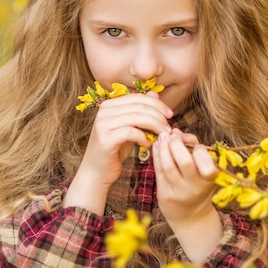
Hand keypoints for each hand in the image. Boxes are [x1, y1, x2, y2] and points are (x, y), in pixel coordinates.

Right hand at [63, 92, 172, 212]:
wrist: (97, 172)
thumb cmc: (115, 150)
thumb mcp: (130, 128)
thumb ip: (140, 112)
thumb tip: (155, 94)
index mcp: (109, 105)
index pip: (138, 97)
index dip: (157, 104)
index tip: (170, 115)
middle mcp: (104, 111)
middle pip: (139, 106)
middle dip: (158, 115)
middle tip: (169, 127)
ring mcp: (103, 124)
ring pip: (137, 117)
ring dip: (154, 126)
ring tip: (163, 135)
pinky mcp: (105, 139)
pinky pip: (130, 132)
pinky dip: (143, 137)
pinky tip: (147, 144)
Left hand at [153, 129, 221, 262]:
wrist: (190, 215)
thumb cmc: (198, 184)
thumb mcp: (203, 168)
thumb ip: (193, 146)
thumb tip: (176, 131)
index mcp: (210, 181)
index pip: (207, 166)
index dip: (200, 151)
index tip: (194, 145)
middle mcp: (195, 188)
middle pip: (185, 163)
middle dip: (176, 144)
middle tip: (172, 135)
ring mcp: (179, 193)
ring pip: (168, 166)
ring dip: (163, 148)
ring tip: (162, 137)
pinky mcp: (165, 195)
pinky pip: (159, 172)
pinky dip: (157, 156)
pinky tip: (156, 146)